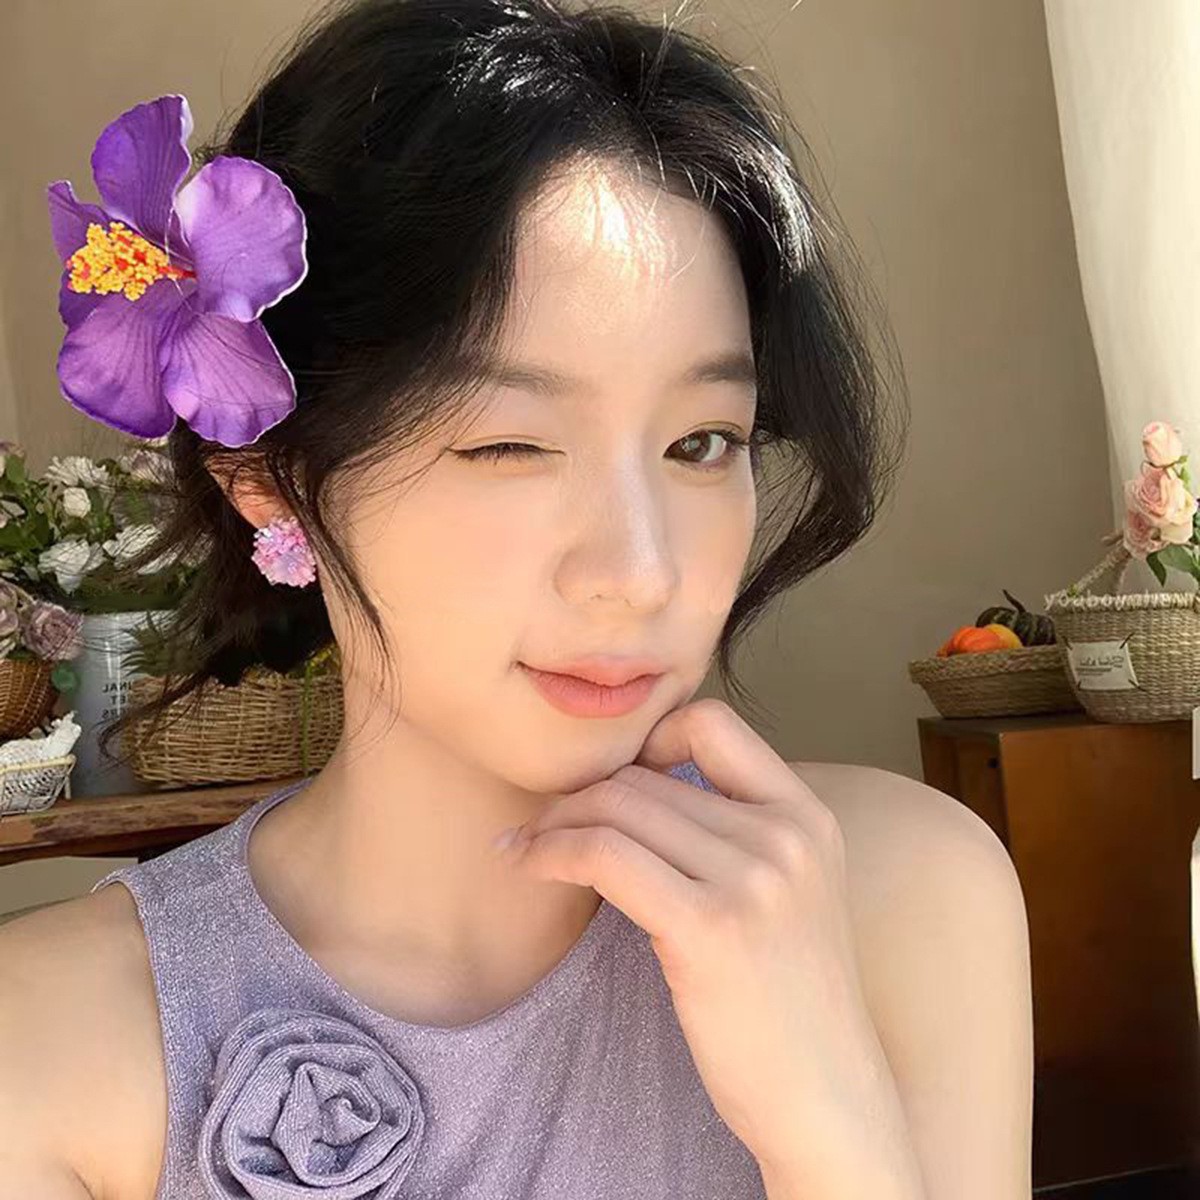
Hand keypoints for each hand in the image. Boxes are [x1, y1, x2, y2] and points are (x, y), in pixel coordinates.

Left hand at [494, 697, 891, 1169]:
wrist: (828, 1098)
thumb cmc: (790, 1000)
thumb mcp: (790, 892)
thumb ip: (737, 832)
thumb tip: (636, 787)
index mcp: (807, 815)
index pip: (712, 722)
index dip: (648, 739)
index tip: (611, 786)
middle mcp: (786, 834)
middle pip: (644, 775)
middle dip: (579, 794)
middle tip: (538, 824)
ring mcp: (754, 879)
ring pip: (617, 807)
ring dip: (553, 823)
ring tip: (525, 846)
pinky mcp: (711, 928)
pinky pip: (605, 855)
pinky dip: (553, 852)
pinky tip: (530, 866)